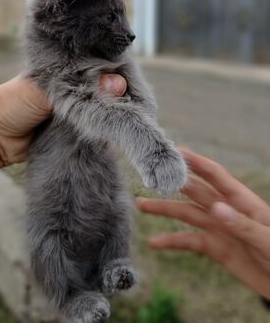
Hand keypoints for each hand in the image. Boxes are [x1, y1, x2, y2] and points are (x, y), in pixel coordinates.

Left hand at [0, 74, 126, 198]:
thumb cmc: (13, 103)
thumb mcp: (46, 92)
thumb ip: (80, 88)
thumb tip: (118, 84)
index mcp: (67, 67)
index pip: (99, 64)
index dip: (117, 71)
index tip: (134, 80)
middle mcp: (75, 85)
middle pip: (106, 88)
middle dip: (120, 95)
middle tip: (140, 103)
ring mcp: (77, 107)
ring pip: (104, 109)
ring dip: (115, 114)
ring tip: (137, 117)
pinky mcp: (76, 129)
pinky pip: (96, 128)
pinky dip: (106, 130)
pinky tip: (123, 131)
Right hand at [137, 148, 269, 298]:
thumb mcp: (266, 239)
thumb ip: (241, 224)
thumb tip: (215, 208)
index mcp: (242, 201)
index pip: (215, 175)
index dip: (196, 161)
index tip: (176, 150)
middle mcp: (226, 210)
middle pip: (195, 191)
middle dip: (173, 182)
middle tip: (151, 174)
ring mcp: (219, 228)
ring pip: (186, 214)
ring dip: (164, 209)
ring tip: (141, 205)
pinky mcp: (215, 248)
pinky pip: (189, 241)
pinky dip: (171, 241)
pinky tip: (154, 242)